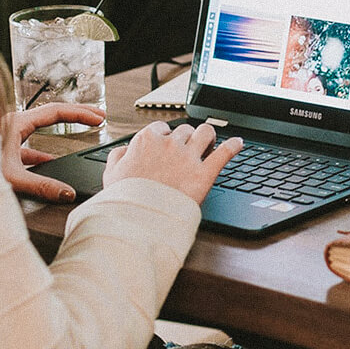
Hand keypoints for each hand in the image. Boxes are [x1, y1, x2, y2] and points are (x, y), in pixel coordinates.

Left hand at [0, 102, 103, 201]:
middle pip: (51, 113)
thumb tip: (68, 193)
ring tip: (79, 131)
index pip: (56, 111)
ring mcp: (7, 135)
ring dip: (62, 128)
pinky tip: (49, 161)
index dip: (81, 114)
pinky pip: (29, 143)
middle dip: (77, 113)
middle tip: (98, 116)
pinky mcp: (3, 148)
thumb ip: (42, 186)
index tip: (99, 118)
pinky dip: (43, 150)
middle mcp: (12, 124)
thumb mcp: (12, 177)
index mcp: (16, 123)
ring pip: (41, 126)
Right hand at [103, 120, 241, 203]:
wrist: (139, 219)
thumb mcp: (111, 174)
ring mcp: (188, 157)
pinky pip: (225, 152)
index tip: (168, 144)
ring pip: (206, 132)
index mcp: (147, 141)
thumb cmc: (125, 199)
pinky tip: (238, 143)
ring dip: (208, 136)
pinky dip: (234, 146)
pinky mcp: (204, 173)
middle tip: (189, 150)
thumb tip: (125, 150)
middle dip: (187, 138)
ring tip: (210, 144)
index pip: (161, 128)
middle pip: (185, 130)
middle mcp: (169, 144)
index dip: (166, 137)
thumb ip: (118, 156)